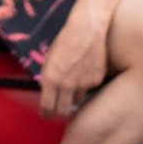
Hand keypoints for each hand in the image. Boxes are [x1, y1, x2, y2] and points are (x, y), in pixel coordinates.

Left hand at [36, 0, 108, 119]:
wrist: (87, 29)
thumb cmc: (65, 40)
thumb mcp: (49, 58)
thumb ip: (48, 77)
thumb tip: (48, 91)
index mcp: (50, 78)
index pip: (47, 106)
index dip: (46, 113)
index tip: (46, 115)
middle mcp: (66, 84)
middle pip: (63, 110)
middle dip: (60, 110)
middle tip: (59, 107)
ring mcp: (83, 84)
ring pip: (77, 100)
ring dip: (73, 96)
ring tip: (73, 80)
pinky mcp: (96, 80)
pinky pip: (89, 88)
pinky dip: (86, 84)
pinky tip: (85, 70)